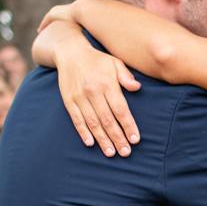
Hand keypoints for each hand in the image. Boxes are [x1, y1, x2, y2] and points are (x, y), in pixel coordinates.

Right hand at [44, 29, 140, 156]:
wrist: (70, 52)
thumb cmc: (97, 60)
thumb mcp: (115, 62)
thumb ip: (126, 76)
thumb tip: (137, 88)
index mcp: (107, 83)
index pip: (120, 109)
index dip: (128, 125)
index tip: (135, 139)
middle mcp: (93, 92)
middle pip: (108, 120)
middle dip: (117, 138)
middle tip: (125, 153)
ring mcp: (79, 98)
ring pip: (93, 123)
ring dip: (102, 139)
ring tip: (110, 153)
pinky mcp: (69, 101)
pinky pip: (76, 119)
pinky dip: (83, 132)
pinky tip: (90, 143)